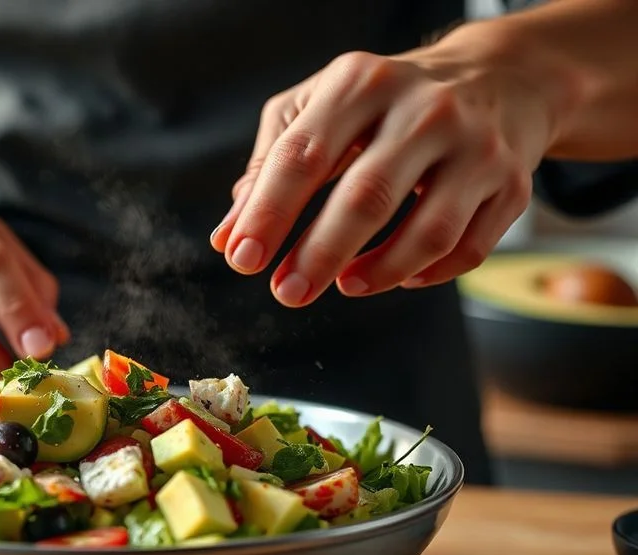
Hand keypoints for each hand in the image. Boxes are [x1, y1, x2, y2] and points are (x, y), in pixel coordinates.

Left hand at [211, 41, 556, 306]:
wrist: (498, 78)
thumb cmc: (385, 103)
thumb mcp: (318, 109)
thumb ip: (267, 168)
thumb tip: (228, 236)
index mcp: (362, 83)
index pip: (304, 154)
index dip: (269, 212)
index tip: (241, 257)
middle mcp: (426, 109)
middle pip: (367, 196)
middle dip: (319, 254)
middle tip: (286, 291)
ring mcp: (477, 147)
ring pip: (428, 230)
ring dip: (378, 272)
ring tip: (342, 286)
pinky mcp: (512, 185)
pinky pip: (468, 249)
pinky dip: (427, 273)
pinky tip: (396, 277)